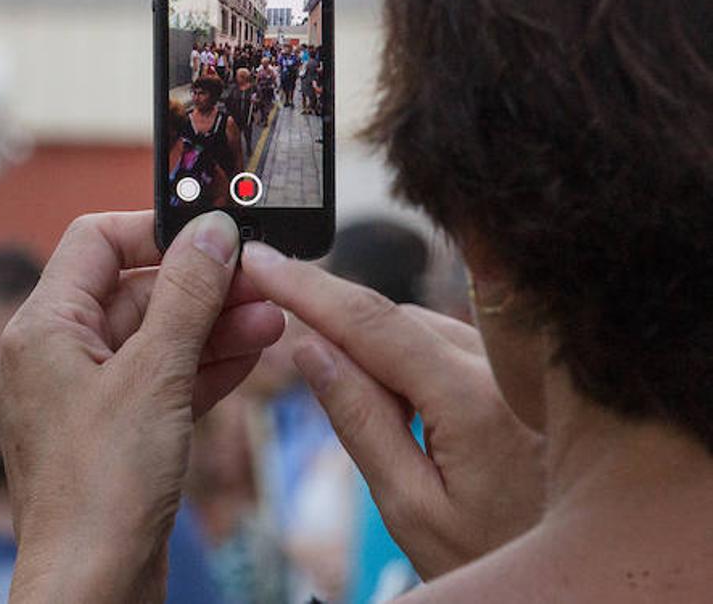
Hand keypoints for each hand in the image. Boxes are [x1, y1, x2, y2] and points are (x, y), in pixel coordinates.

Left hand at [0, 211, 285, 602]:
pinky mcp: (110, 435)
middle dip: (200, 287)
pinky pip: (157, 382)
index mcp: (42, 328)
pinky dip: (201, 368)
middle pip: (131, 292)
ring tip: (273, 320)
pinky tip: (251, 355)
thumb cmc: (101, 487)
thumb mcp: (154, 376)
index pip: (94, 242)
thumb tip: (210, 231)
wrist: (91, 588)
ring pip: (152, 340)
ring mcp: (81, 397)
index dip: (155, 230)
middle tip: (261, 283)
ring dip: (212, 327)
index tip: (213, 234)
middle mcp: (53, 356)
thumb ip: (186, 297)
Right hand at [238, 242, 545, 578]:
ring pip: (422, 328)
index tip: (260, 260)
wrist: (572, 580)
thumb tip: (311, 346)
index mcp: (474, 403)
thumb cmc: (491, 556)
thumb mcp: (409, 506)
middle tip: (301, 368)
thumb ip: (358, 421)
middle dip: (340, 329)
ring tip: (390, 433)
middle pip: (394, 318)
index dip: (307, 286)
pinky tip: (415, 416)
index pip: (371, 323)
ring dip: (380, 352)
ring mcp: (522, 370)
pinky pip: (452, 345)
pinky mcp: (526, 376)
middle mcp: (506, 371)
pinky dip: (414, 361)